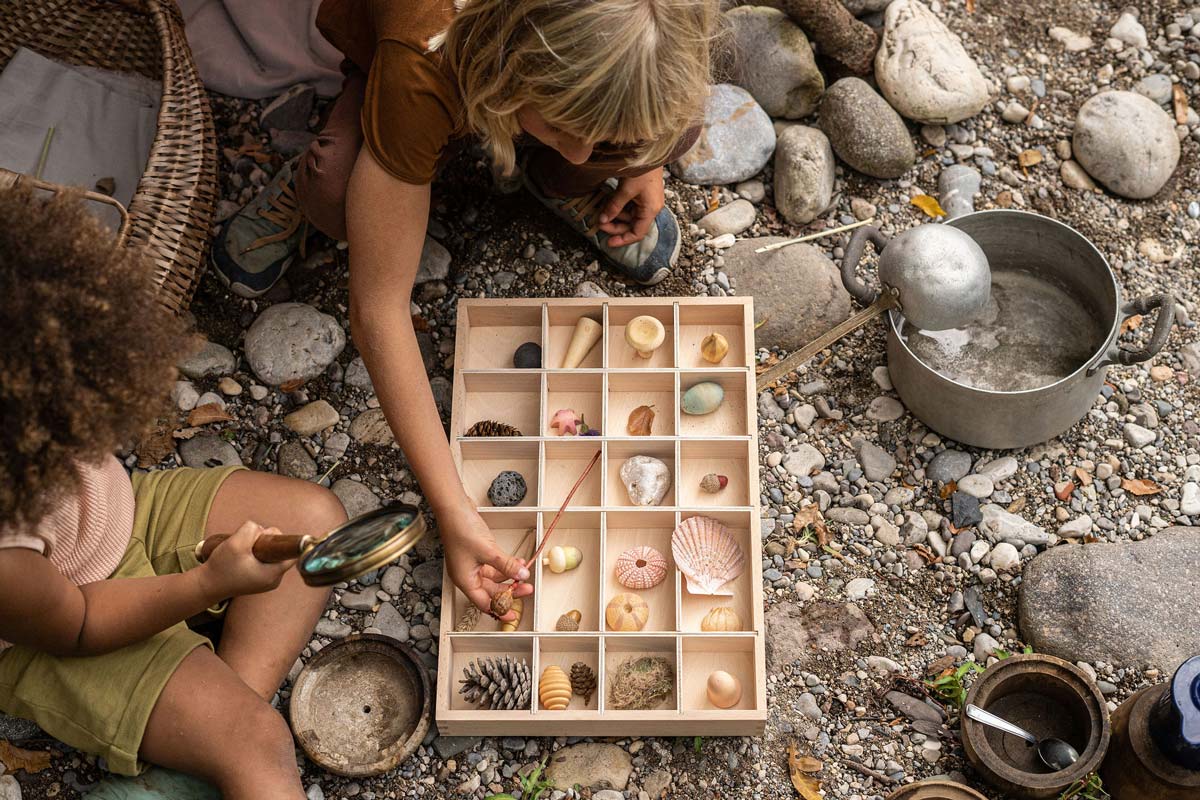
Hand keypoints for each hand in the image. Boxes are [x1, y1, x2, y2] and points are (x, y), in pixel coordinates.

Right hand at [197, 521, 294, 601]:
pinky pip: (263, 560)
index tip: (265, 539)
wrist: (206, 585)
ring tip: (242, 551)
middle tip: (248, 544)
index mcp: (273, 574)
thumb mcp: (236, 542)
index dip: (281, 541)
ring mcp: (267, 580)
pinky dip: (254, 554)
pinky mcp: (259, 579)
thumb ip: (252, 529)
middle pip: (280, 552)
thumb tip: (260, 529)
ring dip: (258, 547)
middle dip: (265, 542)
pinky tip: (242, 556)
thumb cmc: (221, 568)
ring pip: (271, 554)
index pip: (291, 553)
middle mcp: (274, 579)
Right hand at [440, 505, 531, 621]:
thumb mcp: (489, 551)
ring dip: (510, 576)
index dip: (500, 610)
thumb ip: (507, 565)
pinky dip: (506, 565)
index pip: (484, 603)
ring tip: (525, 573)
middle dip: (510, 590)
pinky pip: (494, 566)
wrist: (453, 508)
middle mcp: (467, 575)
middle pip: (491, 591)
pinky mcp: (477, 554)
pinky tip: (518, 561)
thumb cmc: (461, 530)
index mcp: (465, 581)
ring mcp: (471, 565)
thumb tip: (523, 575)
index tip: (513, 615)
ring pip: (494, 578)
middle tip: (527, 589)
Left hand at [598, 168, 664, 247]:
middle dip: (615, 225)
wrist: (648, 150)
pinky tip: (609, 202)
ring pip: (628, 215)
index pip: (637, 233)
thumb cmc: (642, 170)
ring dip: (615, 215)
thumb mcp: (625, 190)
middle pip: (631, 225)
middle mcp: (650, 208)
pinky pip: (628, 205)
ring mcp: (646, 200)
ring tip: (602, 210)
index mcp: (650, 210)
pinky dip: (618, 206)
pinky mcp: (641, 193)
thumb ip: (614, 207)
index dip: (623, 240)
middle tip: (600, 223)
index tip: (609, 243)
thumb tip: (602, 220)